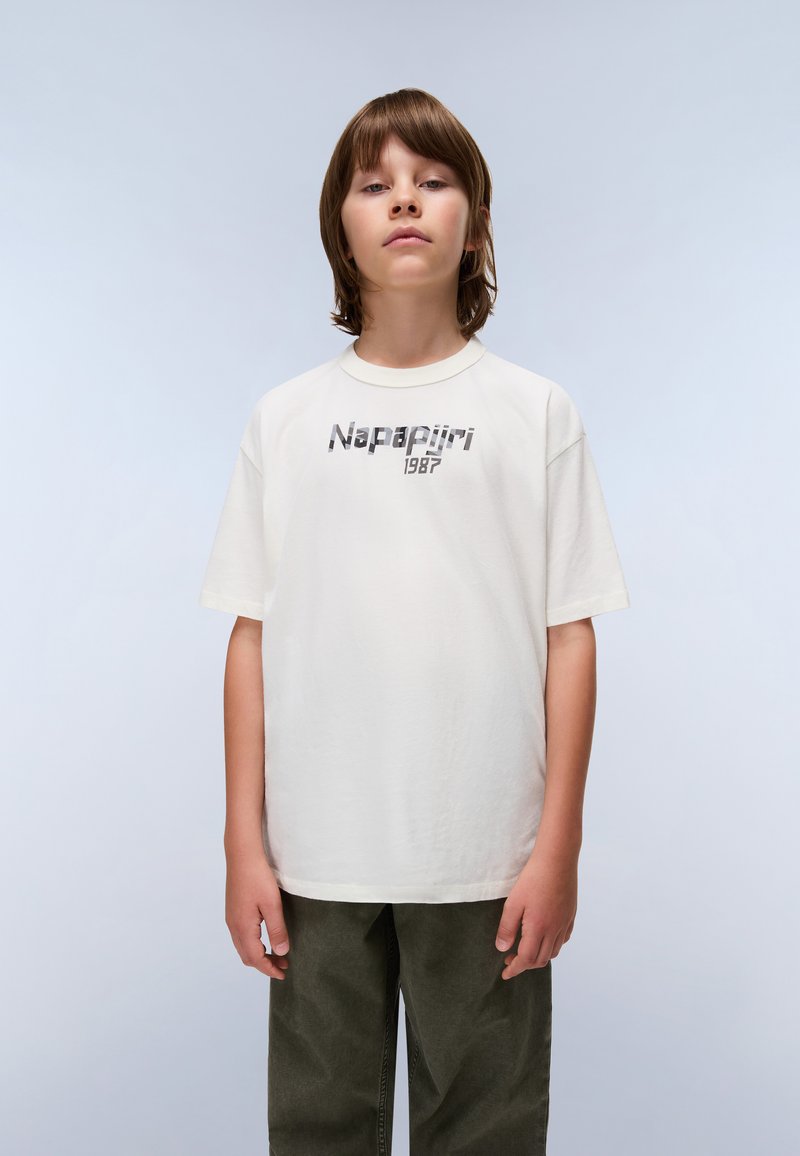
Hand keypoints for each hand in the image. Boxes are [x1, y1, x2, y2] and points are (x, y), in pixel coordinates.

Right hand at [225, 850, 290, 979]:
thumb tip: (281, 952)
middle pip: (247, 956)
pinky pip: (241, 936)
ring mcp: (231, 918)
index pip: (255, 958)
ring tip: (277, 953)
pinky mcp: (233, 910)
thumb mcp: (272, 904)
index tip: (283, 974)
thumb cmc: (257, 877)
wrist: (242, 855)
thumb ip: (277, 929)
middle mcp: (233, 926)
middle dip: (264, 964)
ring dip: (259, 953)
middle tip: (283, 965)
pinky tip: (264, 938)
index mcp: (243, 927)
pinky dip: (253, 944)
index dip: (269, 969)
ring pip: (243, 946)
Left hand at [494, 851, 577, 978]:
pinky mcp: (571, 915)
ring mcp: (565, 922)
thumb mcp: (513, 902)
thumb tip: (503, 949)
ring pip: (554, 951)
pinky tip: (545, 937)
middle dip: (525, 964)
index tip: (505, 973)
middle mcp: (555, 930)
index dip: (515, 969)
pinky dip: (553, 945)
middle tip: (510, 958)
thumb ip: (507, 927)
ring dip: (539, 956)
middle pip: (541, 959)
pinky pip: (564, 939)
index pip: (527, 959)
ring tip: (525, 949)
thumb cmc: (533, 878)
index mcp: (539, 928)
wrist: (557, 859)